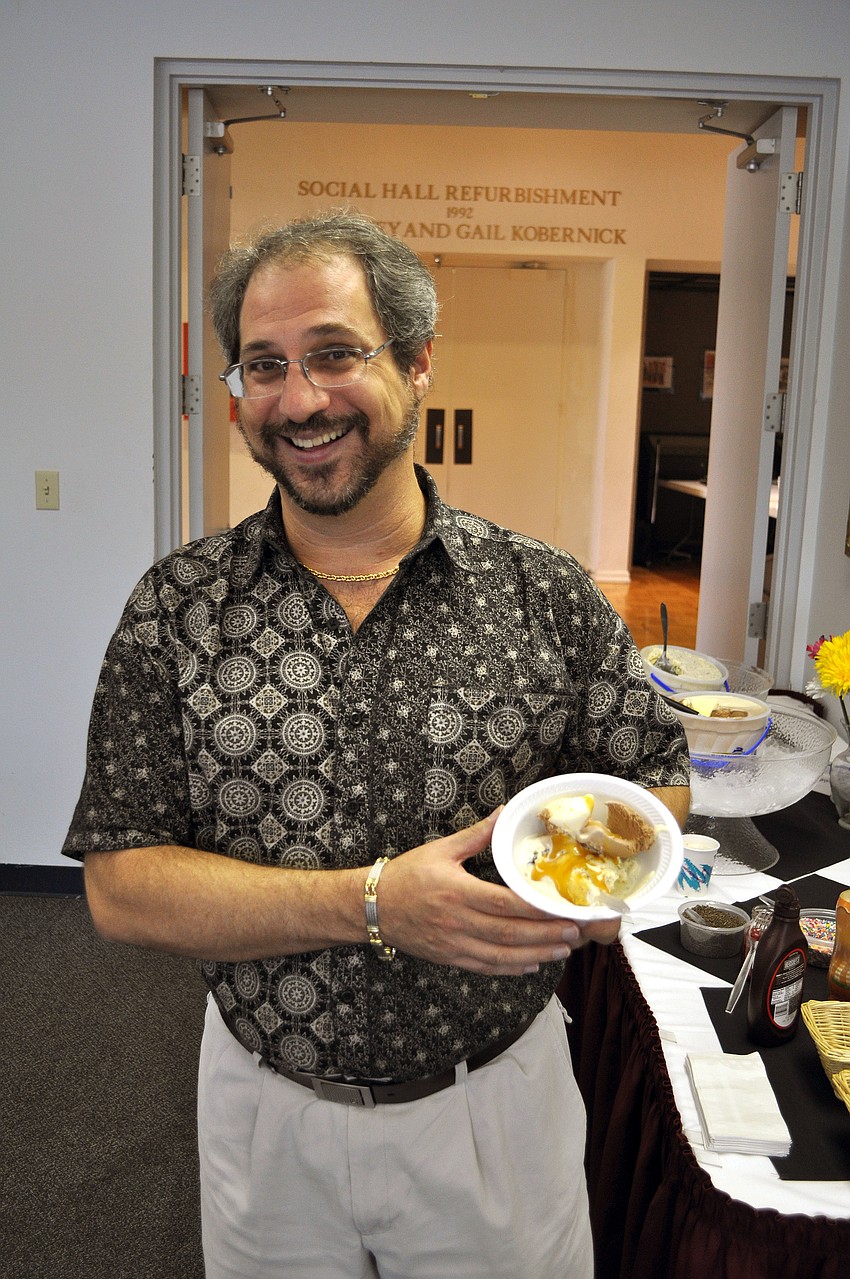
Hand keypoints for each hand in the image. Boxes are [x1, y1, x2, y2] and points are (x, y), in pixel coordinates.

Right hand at [376, 811, 620, 975]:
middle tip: (575, 933)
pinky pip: (485, 967)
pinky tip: (532, 964)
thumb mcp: (440, 850)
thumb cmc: (407, 874)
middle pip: (509, 934)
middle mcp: (457, 922)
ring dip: (535, 955)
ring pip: (501, 956)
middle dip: (545, 935)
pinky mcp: (449, 958)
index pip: (504, 904)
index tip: (562, 909)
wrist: (373, 907)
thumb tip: (503, 812)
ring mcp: (453, 944)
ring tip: (563, 951)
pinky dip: (511, 968)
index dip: (535, 910)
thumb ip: (476, 835)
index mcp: (457, 892)